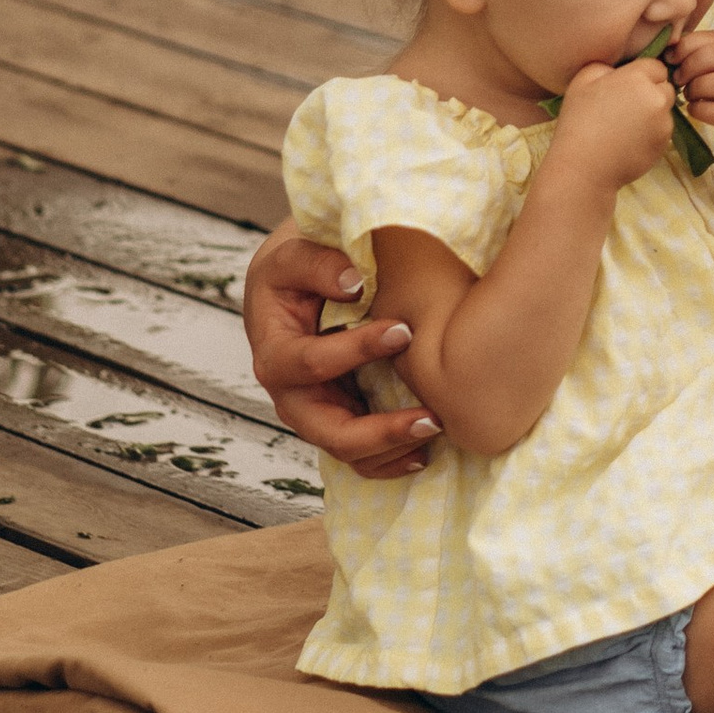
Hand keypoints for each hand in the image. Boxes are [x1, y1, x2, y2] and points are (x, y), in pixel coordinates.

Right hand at [242, 224, 438, 478]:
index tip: (404, 330)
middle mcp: (291, 396)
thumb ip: (318, 264)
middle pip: (329, 431)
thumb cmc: (297, 266)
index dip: (356, 350)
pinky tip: (424, 453)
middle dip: (379, 431)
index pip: (312, 364)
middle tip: (431, 418)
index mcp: (275, 354)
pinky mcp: (339, 420)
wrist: (296, 284)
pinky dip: (390, 460)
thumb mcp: (294, 252)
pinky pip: (361, 456)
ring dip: (393, 449)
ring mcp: (316, 414)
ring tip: (437, 430)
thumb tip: (354, 283)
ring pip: (348, 451)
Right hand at [551, 57, 677, 190]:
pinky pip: (662, 132)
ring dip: (652, 114)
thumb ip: (607, 66)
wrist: (583, 167)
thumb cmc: (578, 121)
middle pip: (665, 88)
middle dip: (651, 93)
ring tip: (624, 127)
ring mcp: (663, 123)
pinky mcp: (664, 144)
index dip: (643, 76)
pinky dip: (651, 134)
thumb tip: (620, 69)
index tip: (627, 87)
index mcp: (637, 78)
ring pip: (665, 111)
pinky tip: (629, 142)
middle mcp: (656, 98)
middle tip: (626, 107)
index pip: (656, 67)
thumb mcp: (583, 81)